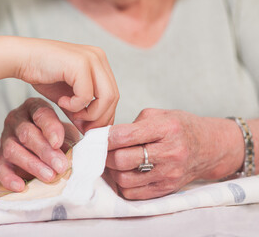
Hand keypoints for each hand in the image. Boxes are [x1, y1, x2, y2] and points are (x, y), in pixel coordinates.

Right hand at [0, 98, 79, 191]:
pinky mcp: (0, 158)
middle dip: (45, 151)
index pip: (41, 113)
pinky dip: (9, 178)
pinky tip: (21, 186)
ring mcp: (5, 139)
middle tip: (61, 165)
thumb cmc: (56, 137)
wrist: (40, 149)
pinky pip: (0, 168)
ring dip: (32, 165)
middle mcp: (16, 120)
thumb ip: (68, 139)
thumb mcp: (65, 132)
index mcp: (34, 108)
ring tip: (49, 176)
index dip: (50, 128)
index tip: (59, 142)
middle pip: (26, 133)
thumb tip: (74, 153)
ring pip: (13, 150)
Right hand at [15, 38, 118, 132]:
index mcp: (99, 63)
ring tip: (72, 113)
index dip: (103, 117)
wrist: (21, 58)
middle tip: (82, 127)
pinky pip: (87, 95)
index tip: (87, 128)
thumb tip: (92, 130)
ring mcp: (91, 58)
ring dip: (90, 113)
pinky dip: (75, 105)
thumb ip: (82, 111)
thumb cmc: (42, 75)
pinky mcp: (80, 63)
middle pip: (114, 98)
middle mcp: (99, 57)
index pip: (113, 96)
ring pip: (107, 97)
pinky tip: (61, 101)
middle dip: (99, 119)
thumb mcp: (67, 98)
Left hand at [105, 109, 243, 199]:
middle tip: (103, 150)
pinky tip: (127, 172)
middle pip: (122, 160)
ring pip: (124, 179)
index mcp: (166, 129)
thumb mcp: (160, 115)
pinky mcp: (167, 189)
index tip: (98, 137)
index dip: (105, 137)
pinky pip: (133, 193)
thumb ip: (133, 124)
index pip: (125, 136)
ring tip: (115, 161)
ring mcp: (169, 174)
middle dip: (105, 155)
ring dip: (113, 171)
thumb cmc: (182, 128)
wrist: (210, 148)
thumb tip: (107, 137)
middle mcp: (170, 153)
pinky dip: (123, 184)